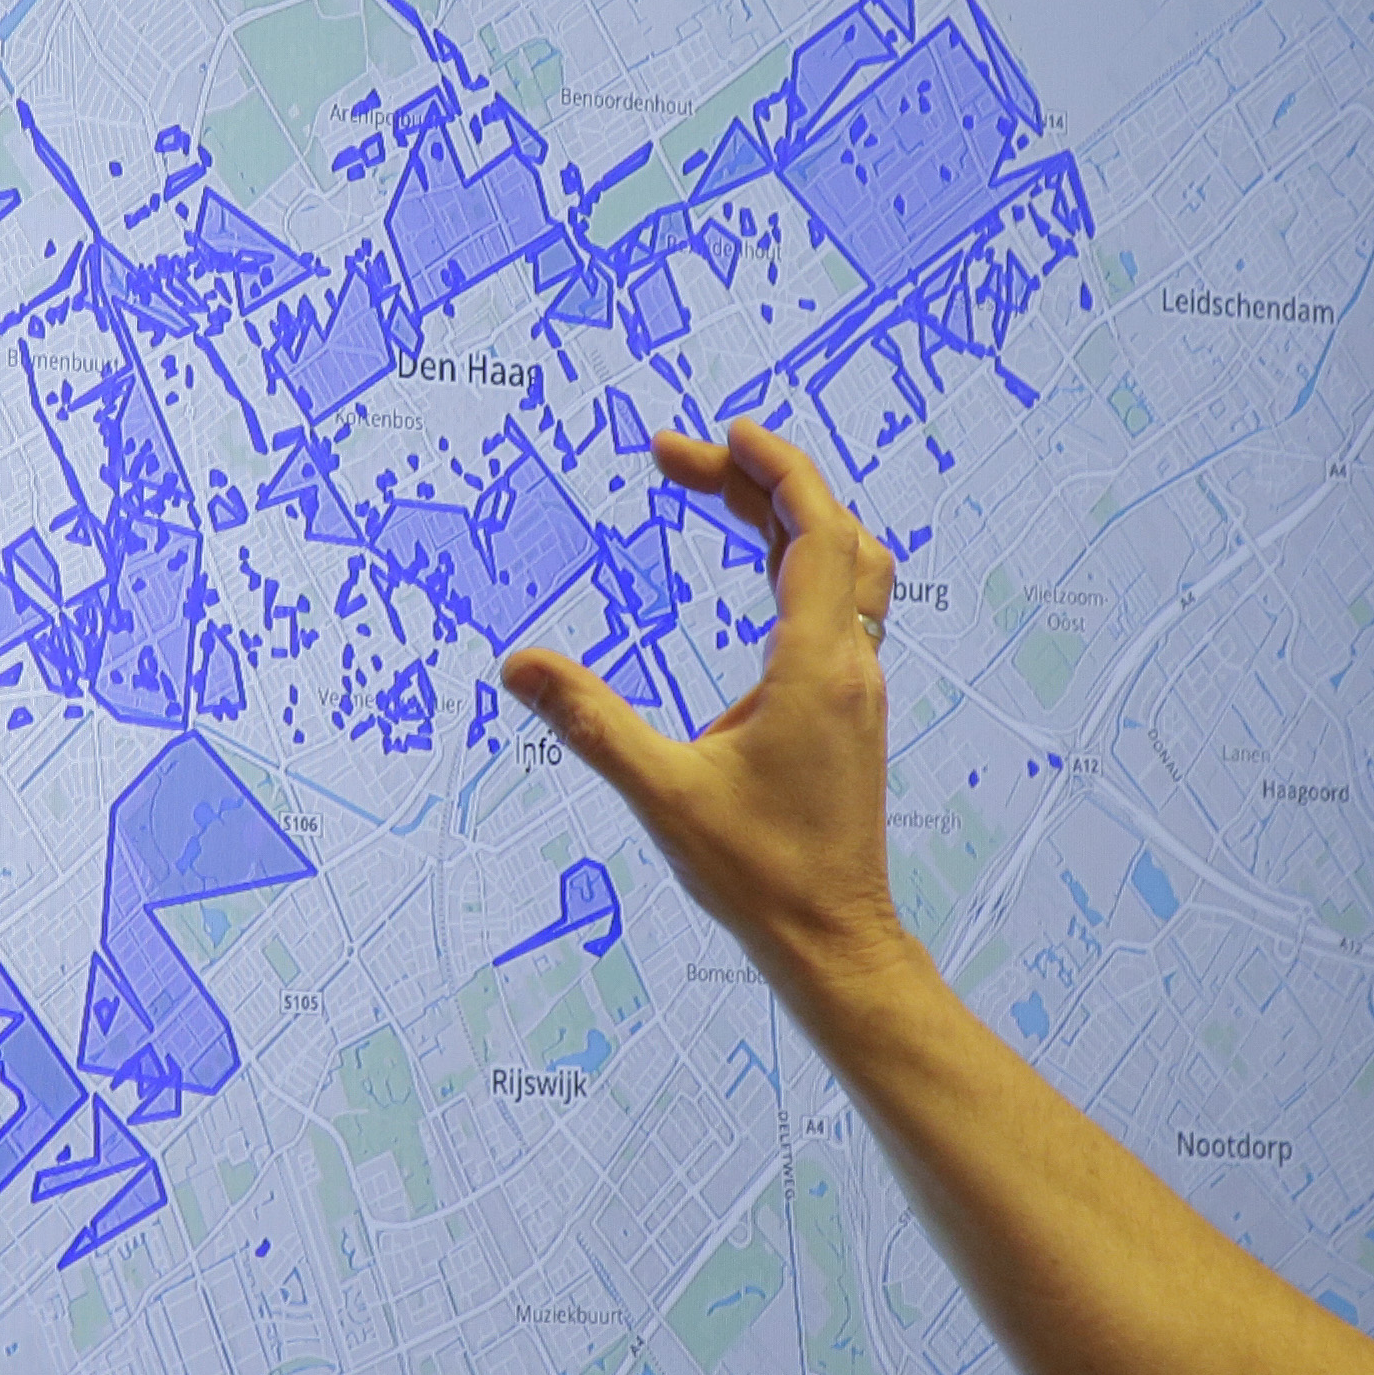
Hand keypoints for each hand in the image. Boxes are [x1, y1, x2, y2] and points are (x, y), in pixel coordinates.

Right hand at [500, 420, 929, 1024]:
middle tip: (678, 461)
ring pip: (846, 568)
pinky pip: (839, 607)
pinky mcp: (849, 713)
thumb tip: (517, 664)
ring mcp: (857, 689)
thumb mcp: (660, 793)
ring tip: (721, 494)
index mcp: (816, 666)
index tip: (721, 434)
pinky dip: (799, 566)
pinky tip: (755, 580)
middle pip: (829, 533)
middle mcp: (850, 665)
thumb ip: (589, 721)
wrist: (834, 940)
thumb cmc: (760, 874)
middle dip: (761, 481)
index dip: (774, 469)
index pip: (813, 529)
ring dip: (790, 519)